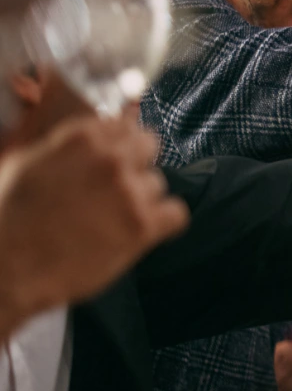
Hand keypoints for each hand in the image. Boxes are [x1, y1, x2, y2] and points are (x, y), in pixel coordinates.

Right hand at [0, 116, 187, 336]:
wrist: (7, 266)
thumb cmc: (8, 216)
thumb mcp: (25, 163)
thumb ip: (64, 145)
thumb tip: (90, 135)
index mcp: (82, 138)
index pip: (125, 124)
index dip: (121, 142)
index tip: (117, 155)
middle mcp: (110, 160)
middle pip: (149, 147)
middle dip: (135, 164)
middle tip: (117, 186)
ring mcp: (130, 192)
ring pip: (157, 184)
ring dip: (142, 198)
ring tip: (112, 217)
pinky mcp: (143, 227)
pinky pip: (177, 214)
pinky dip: (164, 222)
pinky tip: (142, 230)